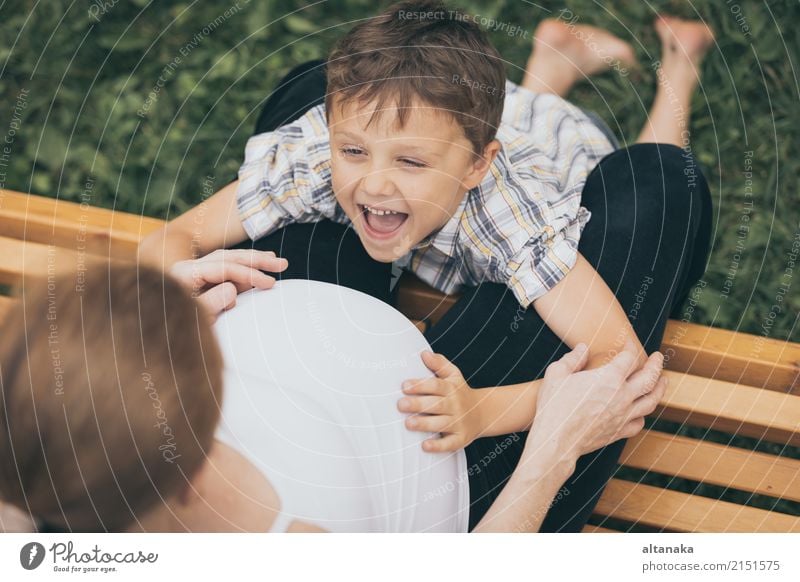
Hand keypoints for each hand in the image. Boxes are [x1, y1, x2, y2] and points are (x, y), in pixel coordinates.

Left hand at [170, 249, 288, 321]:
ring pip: (227, 261)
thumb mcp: (191, 319)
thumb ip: (211, 303)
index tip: (269, 283)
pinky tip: (256, 272)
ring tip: (273, 261)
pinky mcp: (198, 284)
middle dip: (256, 260)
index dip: (249, 274)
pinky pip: (224, 272)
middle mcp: (189, 269)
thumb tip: (232, 289)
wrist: (150, 338)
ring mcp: (193, 275)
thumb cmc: (169, 329)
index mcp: (184, 274)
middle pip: (227, 258)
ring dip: (251, 261)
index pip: (224, 267)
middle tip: (282, 264)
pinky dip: (242, 271)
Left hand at [397, 350, 482, 452]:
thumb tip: (423, 353)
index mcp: (451, 389)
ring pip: (442, 424)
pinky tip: (425, 446)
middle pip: (436, 404)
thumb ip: (439, 364)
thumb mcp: (454, 375)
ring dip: (425, 424)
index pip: (436, 386)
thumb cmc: (460, 392)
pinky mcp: (461, 438)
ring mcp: (459, 422)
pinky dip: (438, 446)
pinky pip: (450, 443)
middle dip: (418, 404)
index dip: (420, 385)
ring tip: (408, 423)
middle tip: (401, 404)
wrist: (484, 413)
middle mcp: (456, 405)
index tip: (404, 386)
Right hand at [524, 338, 666, 463]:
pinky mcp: (619, 432)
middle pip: (649, 378)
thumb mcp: (556, 374)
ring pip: (651, 401)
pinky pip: (639, 422)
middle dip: (656, 365)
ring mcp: (623, 415)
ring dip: (659, 389)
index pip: (629, 358)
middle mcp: (622, 396)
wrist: (555, 440)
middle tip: (658, 357)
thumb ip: (573, 358)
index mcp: (608, 378)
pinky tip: (641, 410)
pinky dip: (643, 414)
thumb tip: (583, 348)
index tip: (628, 346)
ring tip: (662, 381)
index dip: (630, 349)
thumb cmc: (554, 405)